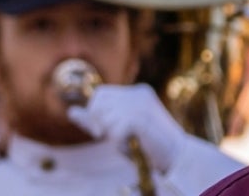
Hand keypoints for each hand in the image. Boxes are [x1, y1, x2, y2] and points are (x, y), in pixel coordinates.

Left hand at [66, 83, 187, 173]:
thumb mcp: (119, 130)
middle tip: (116, 137)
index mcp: (136, 92)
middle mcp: (137, 93)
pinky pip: (113, 131)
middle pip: (98, 103)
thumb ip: (96, 120)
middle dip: (99, 122)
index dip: (95, 112)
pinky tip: (133, 144)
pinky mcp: (139, 117)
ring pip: (104, 117)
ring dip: (111, 134)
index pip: (100, 94)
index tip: (103, 131)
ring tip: (129, 140)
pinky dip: (119, 142)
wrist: (177, 157)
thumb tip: (70, 111)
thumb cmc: (146, 146)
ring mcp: (139, 104)